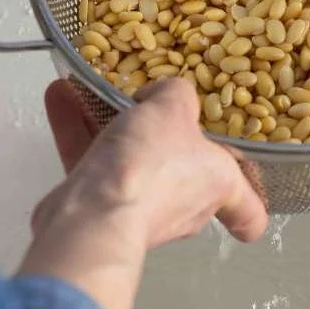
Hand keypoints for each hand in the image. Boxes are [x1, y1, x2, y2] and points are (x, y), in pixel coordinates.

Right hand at [19, 78, 266, 308]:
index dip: (249, 208)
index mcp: (220, 185)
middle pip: (185, 176)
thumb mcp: (174, 108)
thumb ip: (177, 94)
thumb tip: (164, 96)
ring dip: (112, 128)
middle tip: (150, 112)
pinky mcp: (101, 211)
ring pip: (132, 165)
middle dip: (166, 144)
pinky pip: (93, 165)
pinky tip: (60, 97)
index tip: (244, 196)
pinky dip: (77, 131)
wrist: (94, 216)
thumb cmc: (152, 166)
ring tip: (92, 92)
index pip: (249, 212)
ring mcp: (143, 214)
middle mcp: (187, 207)